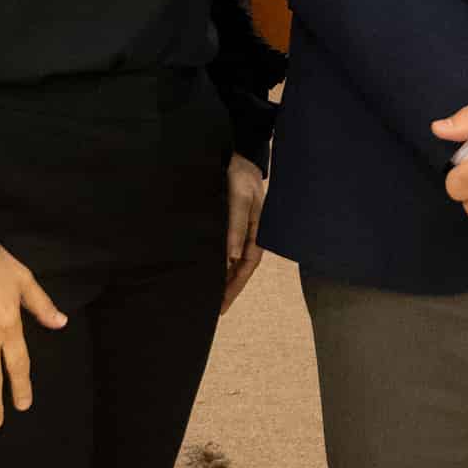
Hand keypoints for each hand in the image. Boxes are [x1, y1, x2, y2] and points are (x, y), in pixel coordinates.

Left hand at [220, 156, 266, 313]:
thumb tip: (232, 256)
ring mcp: (242, 231)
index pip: (247, 267)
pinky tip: (209, 269)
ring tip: (210, 295)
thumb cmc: (241, 177)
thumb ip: (236, 226)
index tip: (222, 304)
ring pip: (233, 261)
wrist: (238, 158)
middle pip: (240, 268)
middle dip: (229, 288)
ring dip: (224, 277)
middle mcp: (251, 235)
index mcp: (258, 233)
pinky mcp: (231, 225)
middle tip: (214, 309)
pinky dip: (219, 262)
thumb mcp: (239, 200)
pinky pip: (226, 249)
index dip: (235, 286)